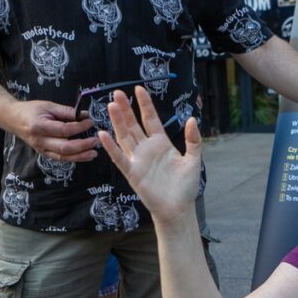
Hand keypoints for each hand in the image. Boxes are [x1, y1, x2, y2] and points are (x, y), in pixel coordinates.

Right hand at [10, 100, 96, 161]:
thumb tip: (85, 115)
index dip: (79, 127)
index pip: (64, 130)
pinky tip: (85, 155)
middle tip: (96, 141)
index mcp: (40, 126)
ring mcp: (41, 149)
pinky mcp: (44, 153)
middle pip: (64, 147)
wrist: (13, 119)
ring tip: (94, 152)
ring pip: (63, 157)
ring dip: (81, 156)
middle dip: (83, 145)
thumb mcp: (48, 106)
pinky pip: (60, 158)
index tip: (91, 122)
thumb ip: (67, 111)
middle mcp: (40, 141)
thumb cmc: (31, 110)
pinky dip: (74, 158)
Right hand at [98, 86, 201, 224]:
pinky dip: (111, 147)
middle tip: (117, 92)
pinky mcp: (132, 173)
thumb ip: (193, 140)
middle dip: (126, 109)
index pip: (151, 119)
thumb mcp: (193, 159)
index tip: (138, 89)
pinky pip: (119, 157)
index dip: (145, 105)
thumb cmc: (185, 186)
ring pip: (125, 137)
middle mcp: (147, 149)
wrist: (178, 208)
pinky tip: (103, 134)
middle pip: (134, 125)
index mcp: (161, 143)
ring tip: (110, 105)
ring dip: (118, 122)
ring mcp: (138, 160)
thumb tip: (192, 119)